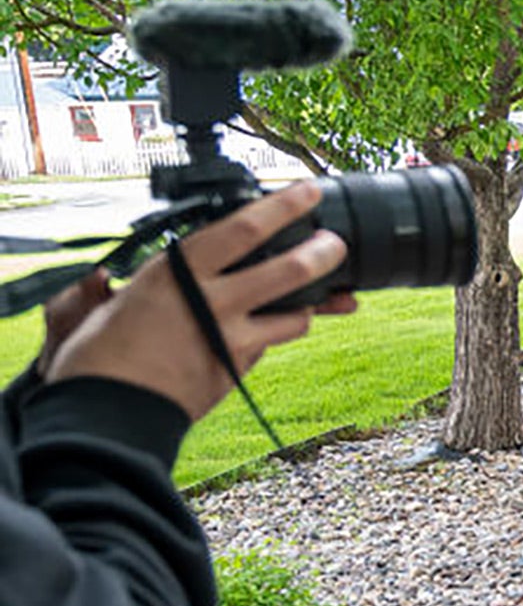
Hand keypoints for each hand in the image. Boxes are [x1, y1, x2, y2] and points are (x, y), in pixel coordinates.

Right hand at [48, 181, 353, 419]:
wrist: (107, 412)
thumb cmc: (102, 353)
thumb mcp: (124, 299)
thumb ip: (154, 284)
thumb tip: (136, 269)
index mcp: (178, 271)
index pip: (244, 228)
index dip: (284, 207)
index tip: (308, 193)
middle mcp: (212, 300)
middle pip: (290, 270)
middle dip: (324, 253)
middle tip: (336, 243)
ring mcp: (231, 337)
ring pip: (295, 314)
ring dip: (312, 304)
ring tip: (318, 294)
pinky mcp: (238, 368)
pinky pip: (270, 343)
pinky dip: (276, 333)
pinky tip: (275, 327)